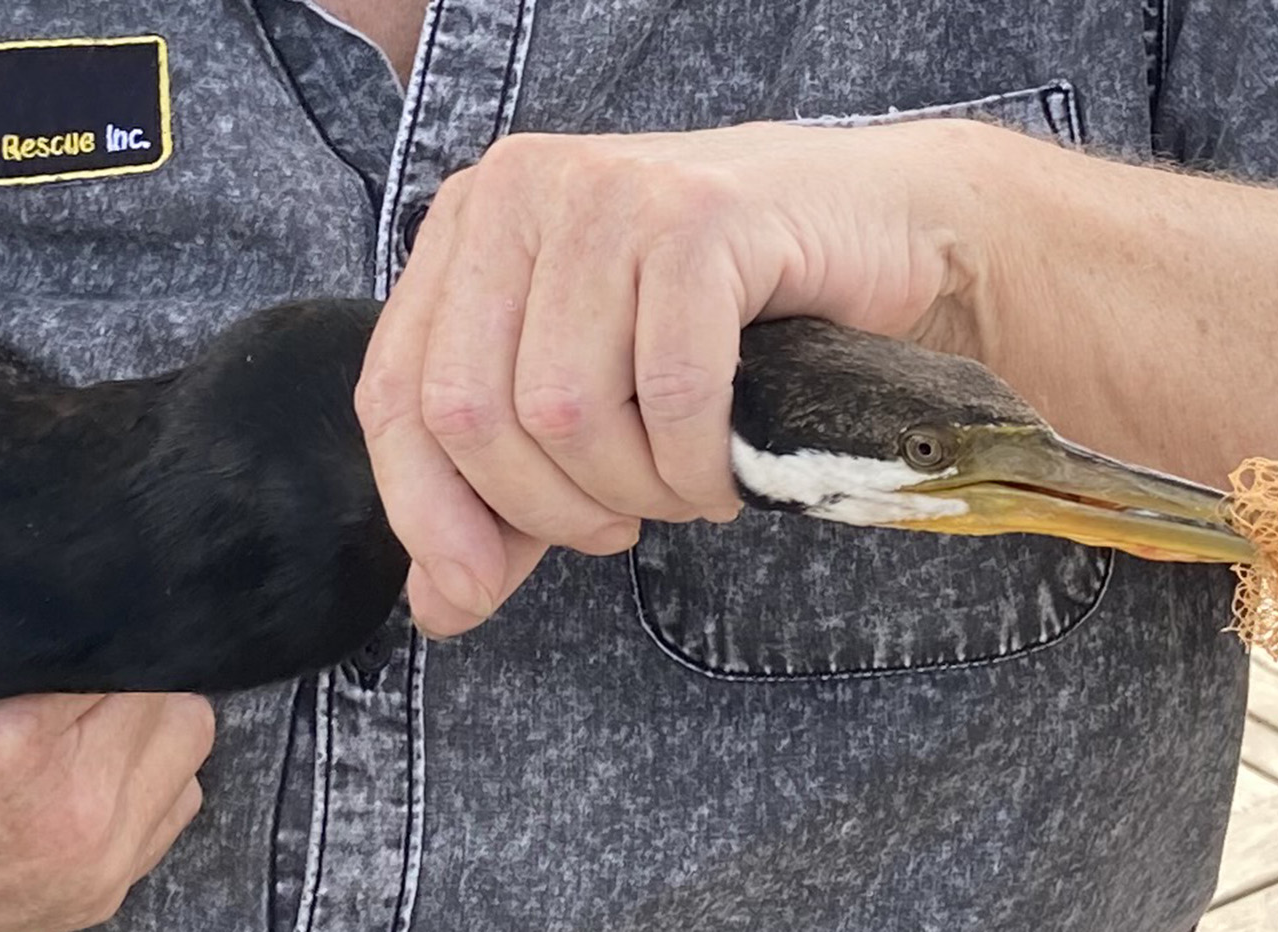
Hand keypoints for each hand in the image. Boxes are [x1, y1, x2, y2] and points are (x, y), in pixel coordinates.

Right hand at [0, 501, 214, 931]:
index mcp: (8, 752)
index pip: (119, 635)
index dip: (96, 590)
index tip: (58, 571)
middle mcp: (72, 816)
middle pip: (165, 682)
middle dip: (119, 643)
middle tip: (53, 628)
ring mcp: (92, 867)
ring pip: (183, 740)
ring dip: (140, 704)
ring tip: (67, 683)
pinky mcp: (94, 899)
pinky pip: (171, 803)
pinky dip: (141, 767)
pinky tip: (75, 747)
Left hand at [354, 120, 992, 635]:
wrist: (882, 226)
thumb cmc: (731, 310)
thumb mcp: (593, 395)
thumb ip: (507, 494)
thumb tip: (442, 606)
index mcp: (470, 224)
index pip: (394, 392)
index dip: (427, 512)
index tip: (474, 592)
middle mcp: (520, 190)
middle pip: (473, 412)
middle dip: (549, 510)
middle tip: (621, 525)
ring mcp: (609, 194)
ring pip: (565, 410)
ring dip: (635, 490)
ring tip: (684, 487)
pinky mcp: (698, 218)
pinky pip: (670, 391)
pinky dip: (696, 464)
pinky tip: (723, 471)